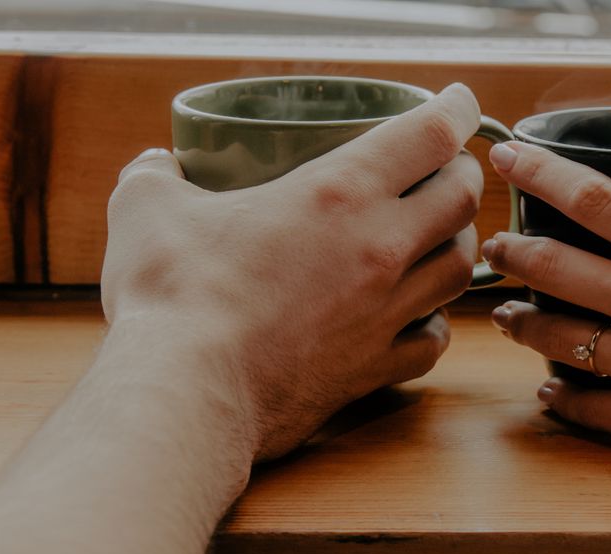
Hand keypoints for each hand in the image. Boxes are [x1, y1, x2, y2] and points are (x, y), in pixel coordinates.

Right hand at [102, 84, 483, 459]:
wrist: (187, 393)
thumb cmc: (172, 296)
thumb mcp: (148, 208)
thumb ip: (155, 175)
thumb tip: (156, 165)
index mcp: (338, 192)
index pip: (431, 134)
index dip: (456, 110)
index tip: (458, 103)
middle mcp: (379, 248)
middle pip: (462, 200)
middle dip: (462, 177)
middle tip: (446, 171)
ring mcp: (384, 312)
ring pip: (460, 270)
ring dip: (457, 246)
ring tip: (438, 240)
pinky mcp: (374, 367)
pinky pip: (431, 341)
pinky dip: (433, 325)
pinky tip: (415, 319)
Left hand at [482, 142, 610, 491]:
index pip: (599, 200)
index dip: (543, 175)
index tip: (510, 160)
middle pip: (561, 267)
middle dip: (516, 253)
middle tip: (495, 247)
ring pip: (560, 339)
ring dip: (524, 324)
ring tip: (507, 317)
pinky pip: (592, 409)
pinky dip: (563, 400)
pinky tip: (548, 394)